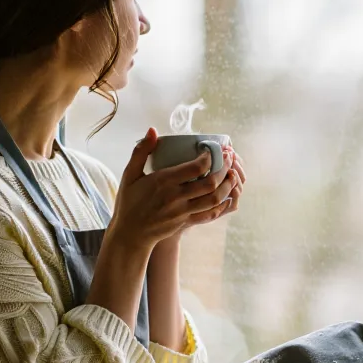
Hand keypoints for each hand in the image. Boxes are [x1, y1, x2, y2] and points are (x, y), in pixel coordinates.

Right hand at [108, 128, 241, 250]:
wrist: (130, 233)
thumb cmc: (129, 201)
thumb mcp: (130, 174)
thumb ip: (141, 151)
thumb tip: (152, 130)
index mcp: (163, 181)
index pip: (196, 167)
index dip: (210, 157)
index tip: (215, 150)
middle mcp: (175, 197)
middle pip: (210, 183)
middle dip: (224, 169)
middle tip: (230, 158)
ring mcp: (182, 211)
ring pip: (214, 199)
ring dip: (227, 186)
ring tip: (233, 175)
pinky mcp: (186, 222)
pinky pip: (210, 214)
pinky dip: (222, 204)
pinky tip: (227, 196)